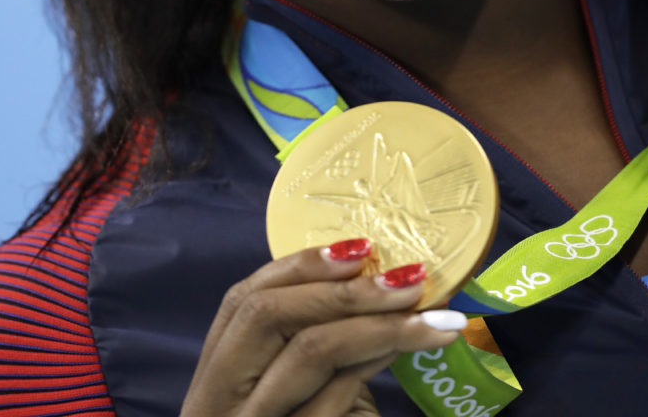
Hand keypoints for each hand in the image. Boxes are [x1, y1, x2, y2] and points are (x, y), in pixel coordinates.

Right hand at [180, 238, 466, 415]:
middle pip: (268, 315)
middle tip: (410, 278)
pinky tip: (412, 345)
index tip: (360, 247)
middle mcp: (218, 402)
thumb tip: (371, 277)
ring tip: (433, 315)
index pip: (241, 300)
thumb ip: (308, 340)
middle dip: (343, 287)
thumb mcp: (292, 391)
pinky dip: (377, 360)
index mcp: (213, 378)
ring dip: (380, 321)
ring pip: (311, 350)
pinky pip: (337, 394)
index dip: (298, 265)